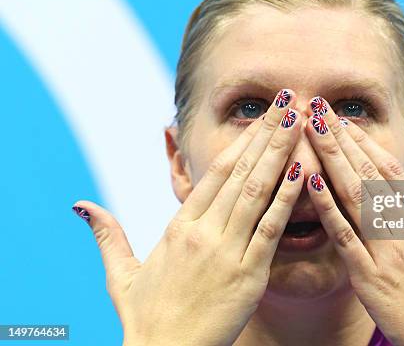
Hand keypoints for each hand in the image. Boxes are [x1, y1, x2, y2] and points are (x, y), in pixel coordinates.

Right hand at [72, 90, 304, 345]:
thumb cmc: (146, 318)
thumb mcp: (121, 275)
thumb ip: (108, 235)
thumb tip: (83, 206)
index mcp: (180, 227)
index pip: (215, 173)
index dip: (242, 141)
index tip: (262, 116)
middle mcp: (204, 231)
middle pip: (240, 171)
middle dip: (267, 133)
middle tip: (288, 100)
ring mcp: (228, 251)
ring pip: (258, 191)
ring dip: (280, 152)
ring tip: (299, 121)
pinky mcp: (249, 274)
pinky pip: (272, 227)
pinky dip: (288, 197)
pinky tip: (304, 169)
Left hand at [304, 97, 403, 345]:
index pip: (397, 174)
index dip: (370, 145)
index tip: (349, 125)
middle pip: (371, 173)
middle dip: (343, 138)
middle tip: (320, 109)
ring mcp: (389, 250)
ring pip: (355, 194)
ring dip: (331, 157)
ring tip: (312, 128)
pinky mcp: (369, 276)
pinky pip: (343, 234)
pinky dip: (326, 205)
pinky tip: (310, 180)